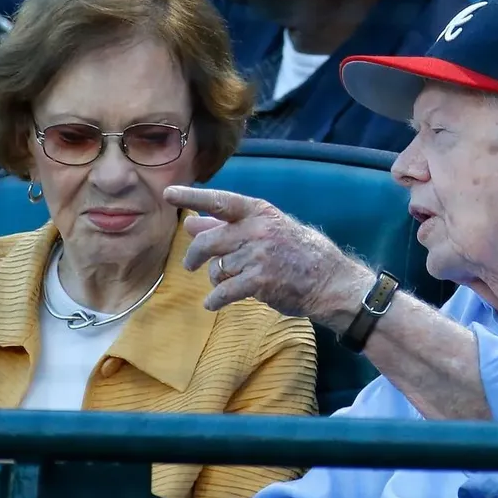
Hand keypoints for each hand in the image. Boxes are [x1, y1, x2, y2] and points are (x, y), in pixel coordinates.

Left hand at [163, 186, 373, 331]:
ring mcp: (259, 255)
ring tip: (229, 283)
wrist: (330, 281)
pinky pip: (224, 291)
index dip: (192, 197)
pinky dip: (215, 300)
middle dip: (194, 256)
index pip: (219, 201)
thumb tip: (191, 223)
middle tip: (191, 265)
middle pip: (208, 241)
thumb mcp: (267, 230)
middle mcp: (257, 229)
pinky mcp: (260, 281)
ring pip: (217, 268)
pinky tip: (214, 303)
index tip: (168, 194)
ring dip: (217, 279)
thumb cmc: (299, 253)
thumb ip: (228, 226)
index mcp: (259, 212)